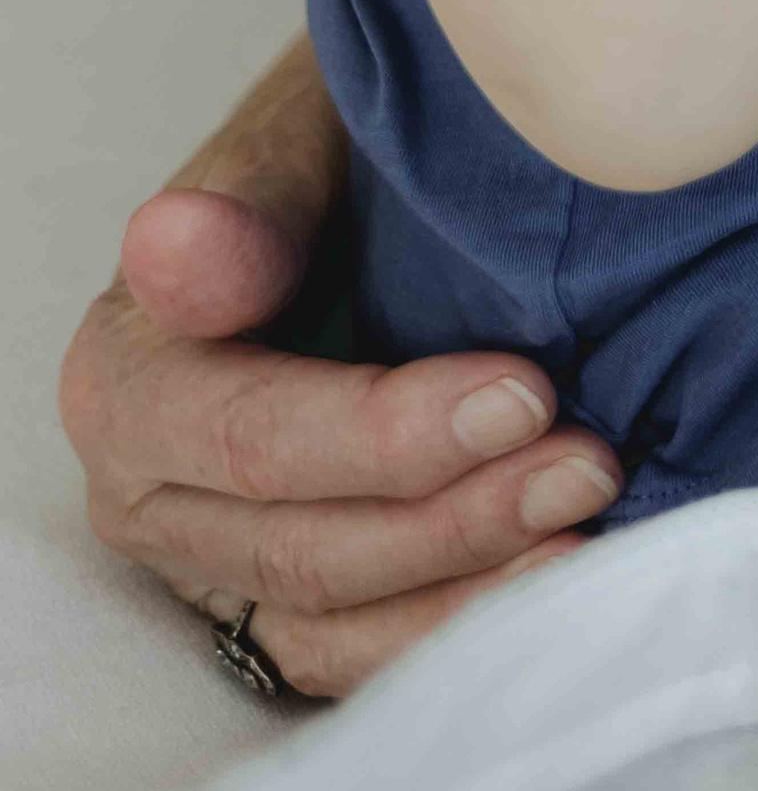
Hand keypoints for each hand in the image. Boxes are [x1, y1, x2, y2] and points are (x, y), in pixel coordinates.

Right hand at [58, 35, 621, 696]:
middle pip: (305, 544)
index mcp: (131, 380)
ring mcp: (215, 566)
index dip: (388, 434)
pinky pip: (361, 655)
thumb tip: (179, 248)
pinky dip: (460, 629)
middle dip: (459, 516)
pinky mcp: (284, 605)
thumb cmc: (338, 150)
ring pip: (338, 619)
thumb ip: (252, 199)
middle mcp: (150, 495)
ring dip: (475, 587)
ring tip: (595, 528)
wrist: (374, 185)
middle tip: (591, 462)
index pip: (256, 439)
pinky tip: (562, 583)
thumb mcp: (301, 136)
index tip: (523, 391)